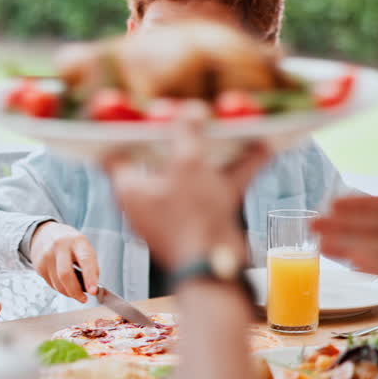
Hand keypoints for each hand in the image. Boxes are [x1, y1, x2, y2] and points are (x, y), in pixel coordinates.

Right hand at [29, 221, 99, 301]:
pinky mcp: (39, 266)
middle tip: (83, 299)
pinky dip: (60, 288)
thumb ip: (91, 266)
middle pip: (66, 274)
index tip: (93, 291)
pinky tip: (64, 283)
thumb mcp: (84, 247)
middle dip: (76, 292)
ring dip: (68, 292)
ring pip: (58, 283)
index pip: (85, 260)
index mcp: (77, 241)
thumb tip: (92, 287)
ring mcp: (47, 256)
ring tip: (75, 291)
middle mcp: (60, 246)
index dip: (90, 278)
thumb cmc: (70, 243)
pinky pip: (51, 284)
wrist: (45, 233)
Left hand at [103, 103, 269, 268]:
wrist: (216, 269)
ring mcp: (174, 212)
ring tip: (234, 128)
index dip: (125, 130)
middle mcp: (147, 201)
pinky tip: (262, 150)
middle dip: (179, 135)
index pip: (115, 153)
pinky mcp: (199, 221)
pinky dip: (234, 171)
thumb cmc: (193, 216)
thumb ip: (186, 132)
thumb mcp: (188, 164)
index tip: (139, 112)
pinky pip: (215, 188)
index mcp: (130, 189)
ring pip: (194, 173)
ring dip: (215, 152)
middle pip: (159, 159)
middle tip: (191, 114)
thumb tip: (190, 109)